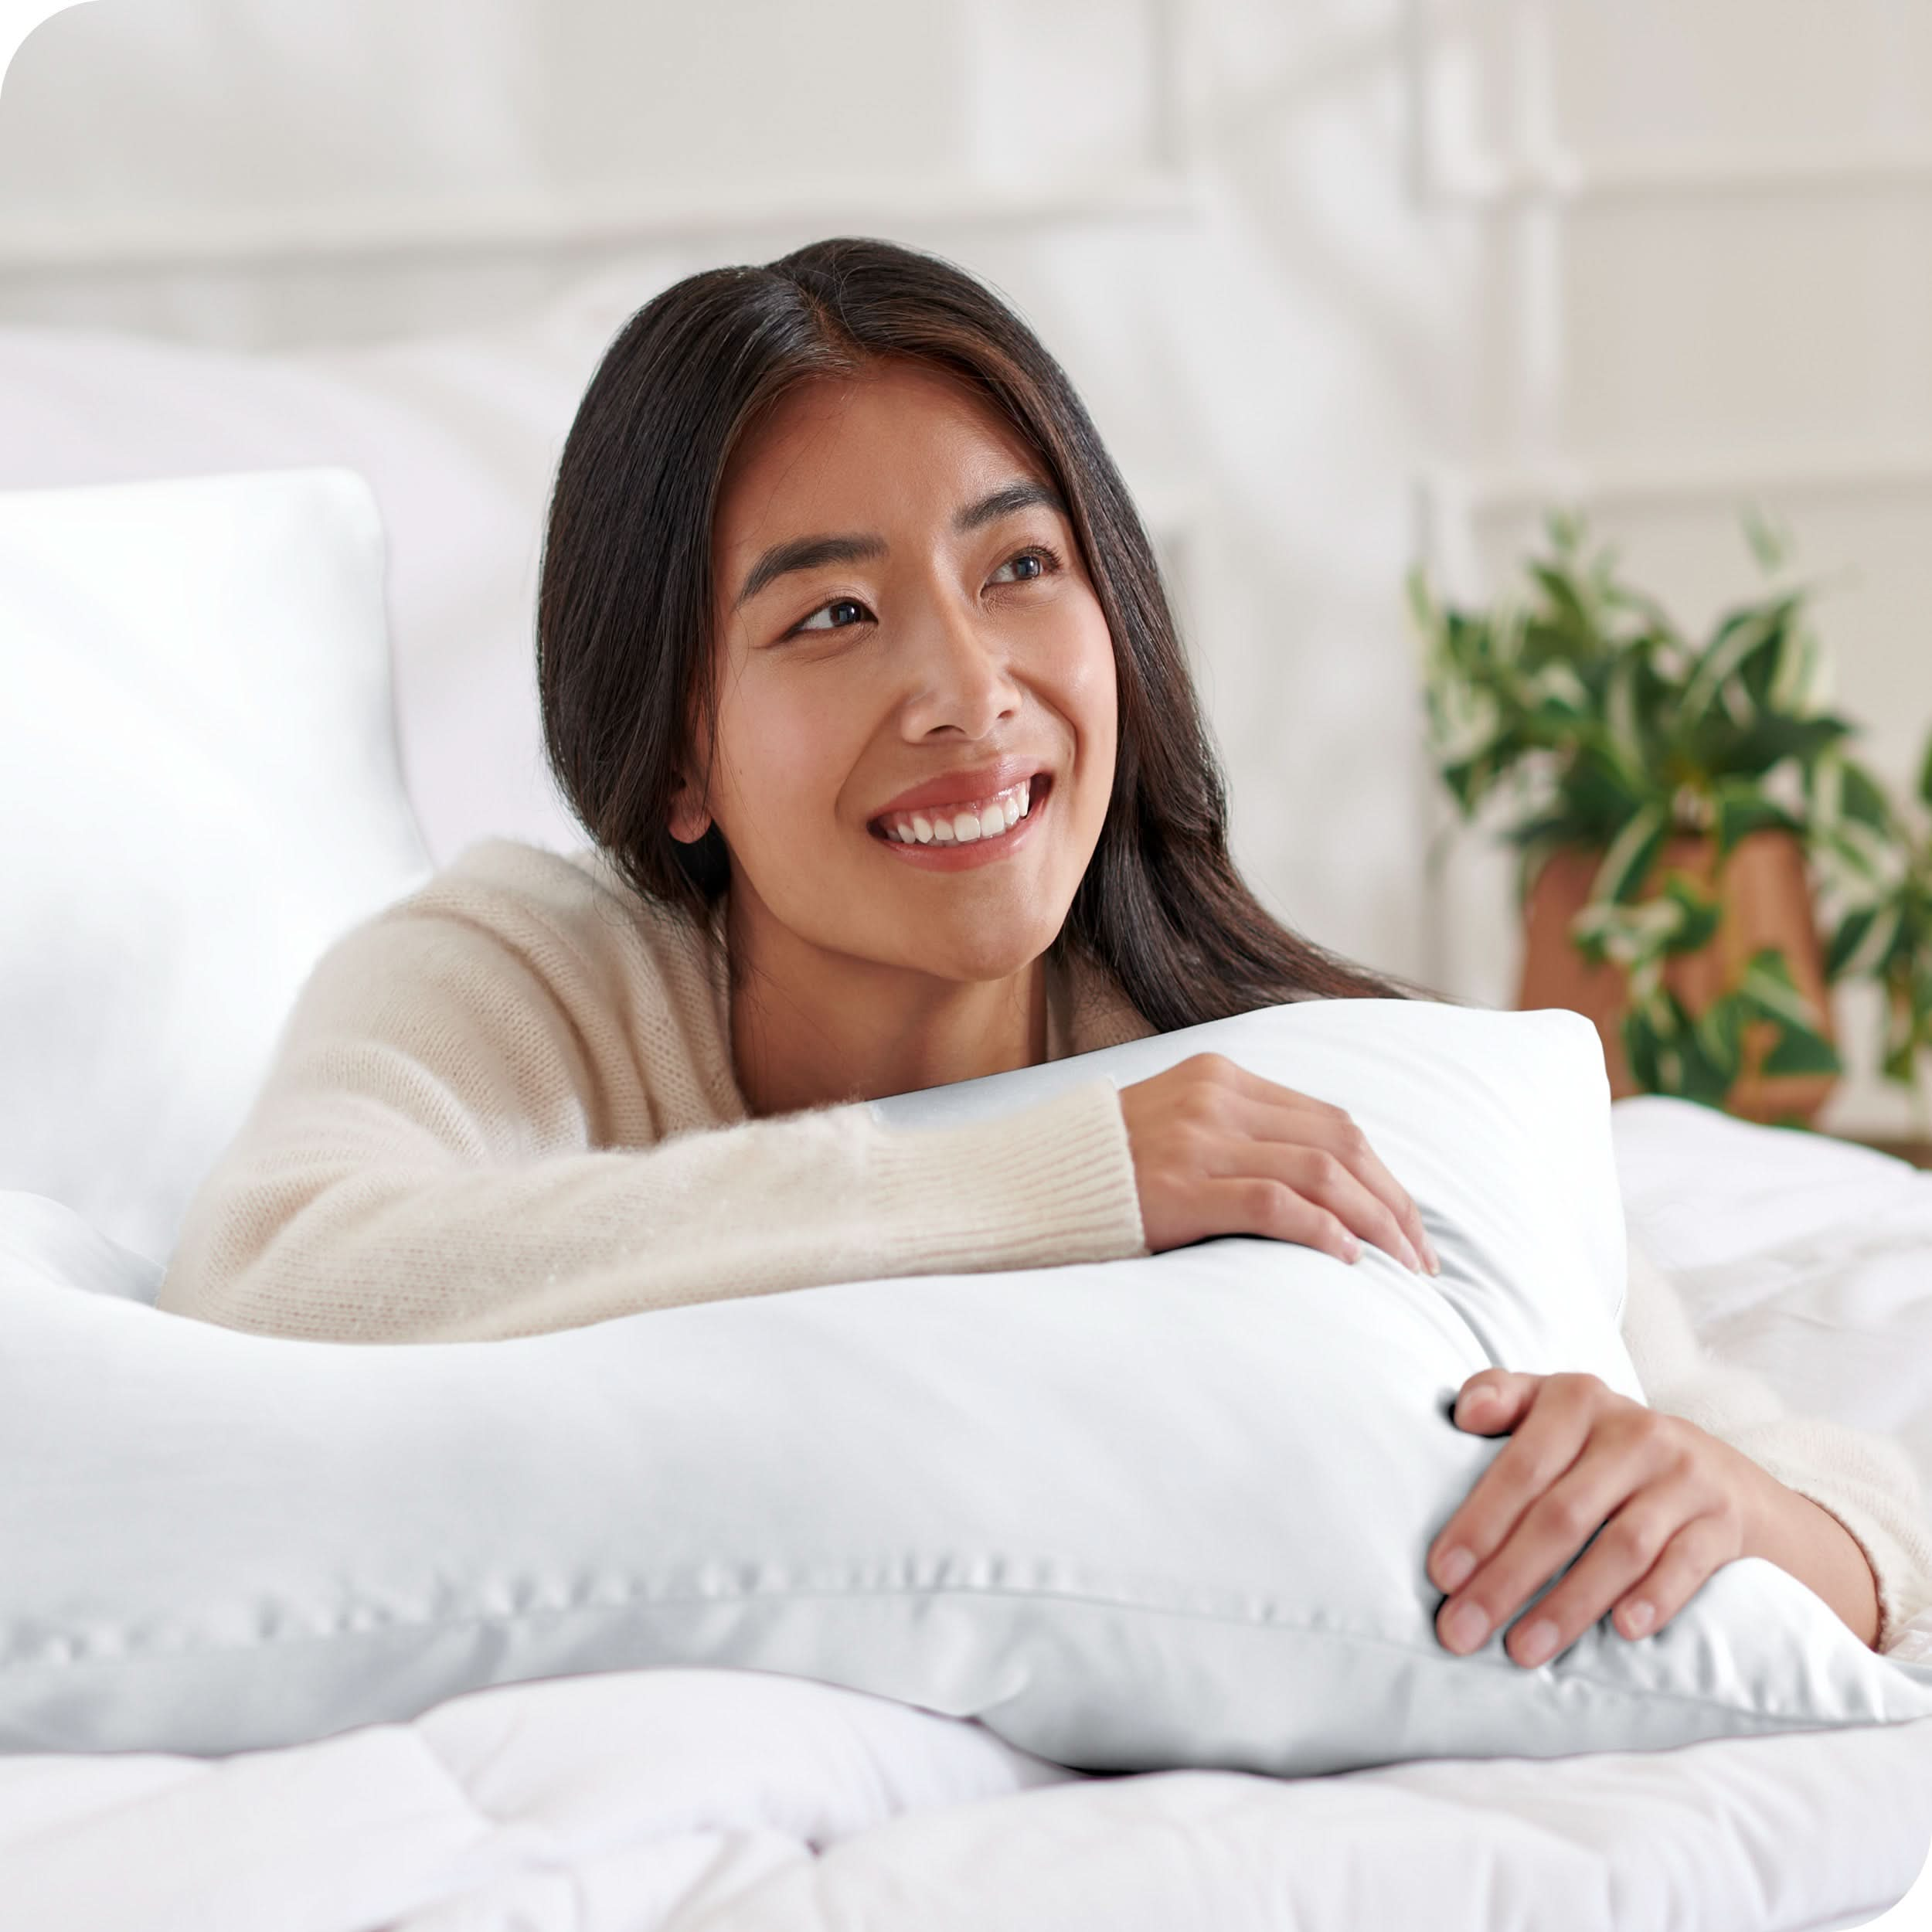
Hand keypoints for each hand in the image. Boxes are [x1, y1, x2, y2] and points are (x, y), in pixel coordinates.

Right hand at [1117, 1052, 1439, 1273]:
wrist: (1023, 1183)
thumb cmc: (1103, 1171)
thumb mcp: (1175, 1128)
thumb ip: (1237, 1137)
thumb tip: (1316, 1182)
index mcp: (1221, 1077)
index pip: (1331, 1120)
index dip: (1382, 1174)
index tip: (1407, 1223)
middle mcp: (1216, 1098)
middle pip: (1340, 1143)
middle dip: (1393, 1203)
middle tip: (1421, 1258)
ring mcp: (1197, 1140)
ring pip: (1321, 1171)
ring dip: (1374, 1222)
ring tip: (1400, 1267)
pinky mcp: (1180, 1186)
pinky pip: (1275, 1203)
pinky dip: (1322, 1231)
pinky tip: (1346, 1260)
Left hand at [1427, 1368, 1765, 1667]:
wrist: (1721, 1474)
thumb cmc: (1606, 1447)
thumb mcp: (1556, 1407)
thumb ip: (1503, 1396)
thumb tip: (1465, 1413)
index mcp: (1578, 1399)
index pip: (1521, 1465)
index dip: (1479, 1521)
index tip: (1441, 1576)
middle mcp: (1635, 1432)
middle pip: (1563, 1514)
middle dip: (1506, 1578)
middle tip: (1462, 1631)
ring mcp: (1684, 1478)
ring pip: (1621, 1548)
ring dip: (1568, 1604)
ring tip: (1522, 1650)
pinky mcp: (1722, 1522)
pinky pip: (1686, 1564)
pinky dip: (1654, 1598)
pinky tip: (1621, 1631)